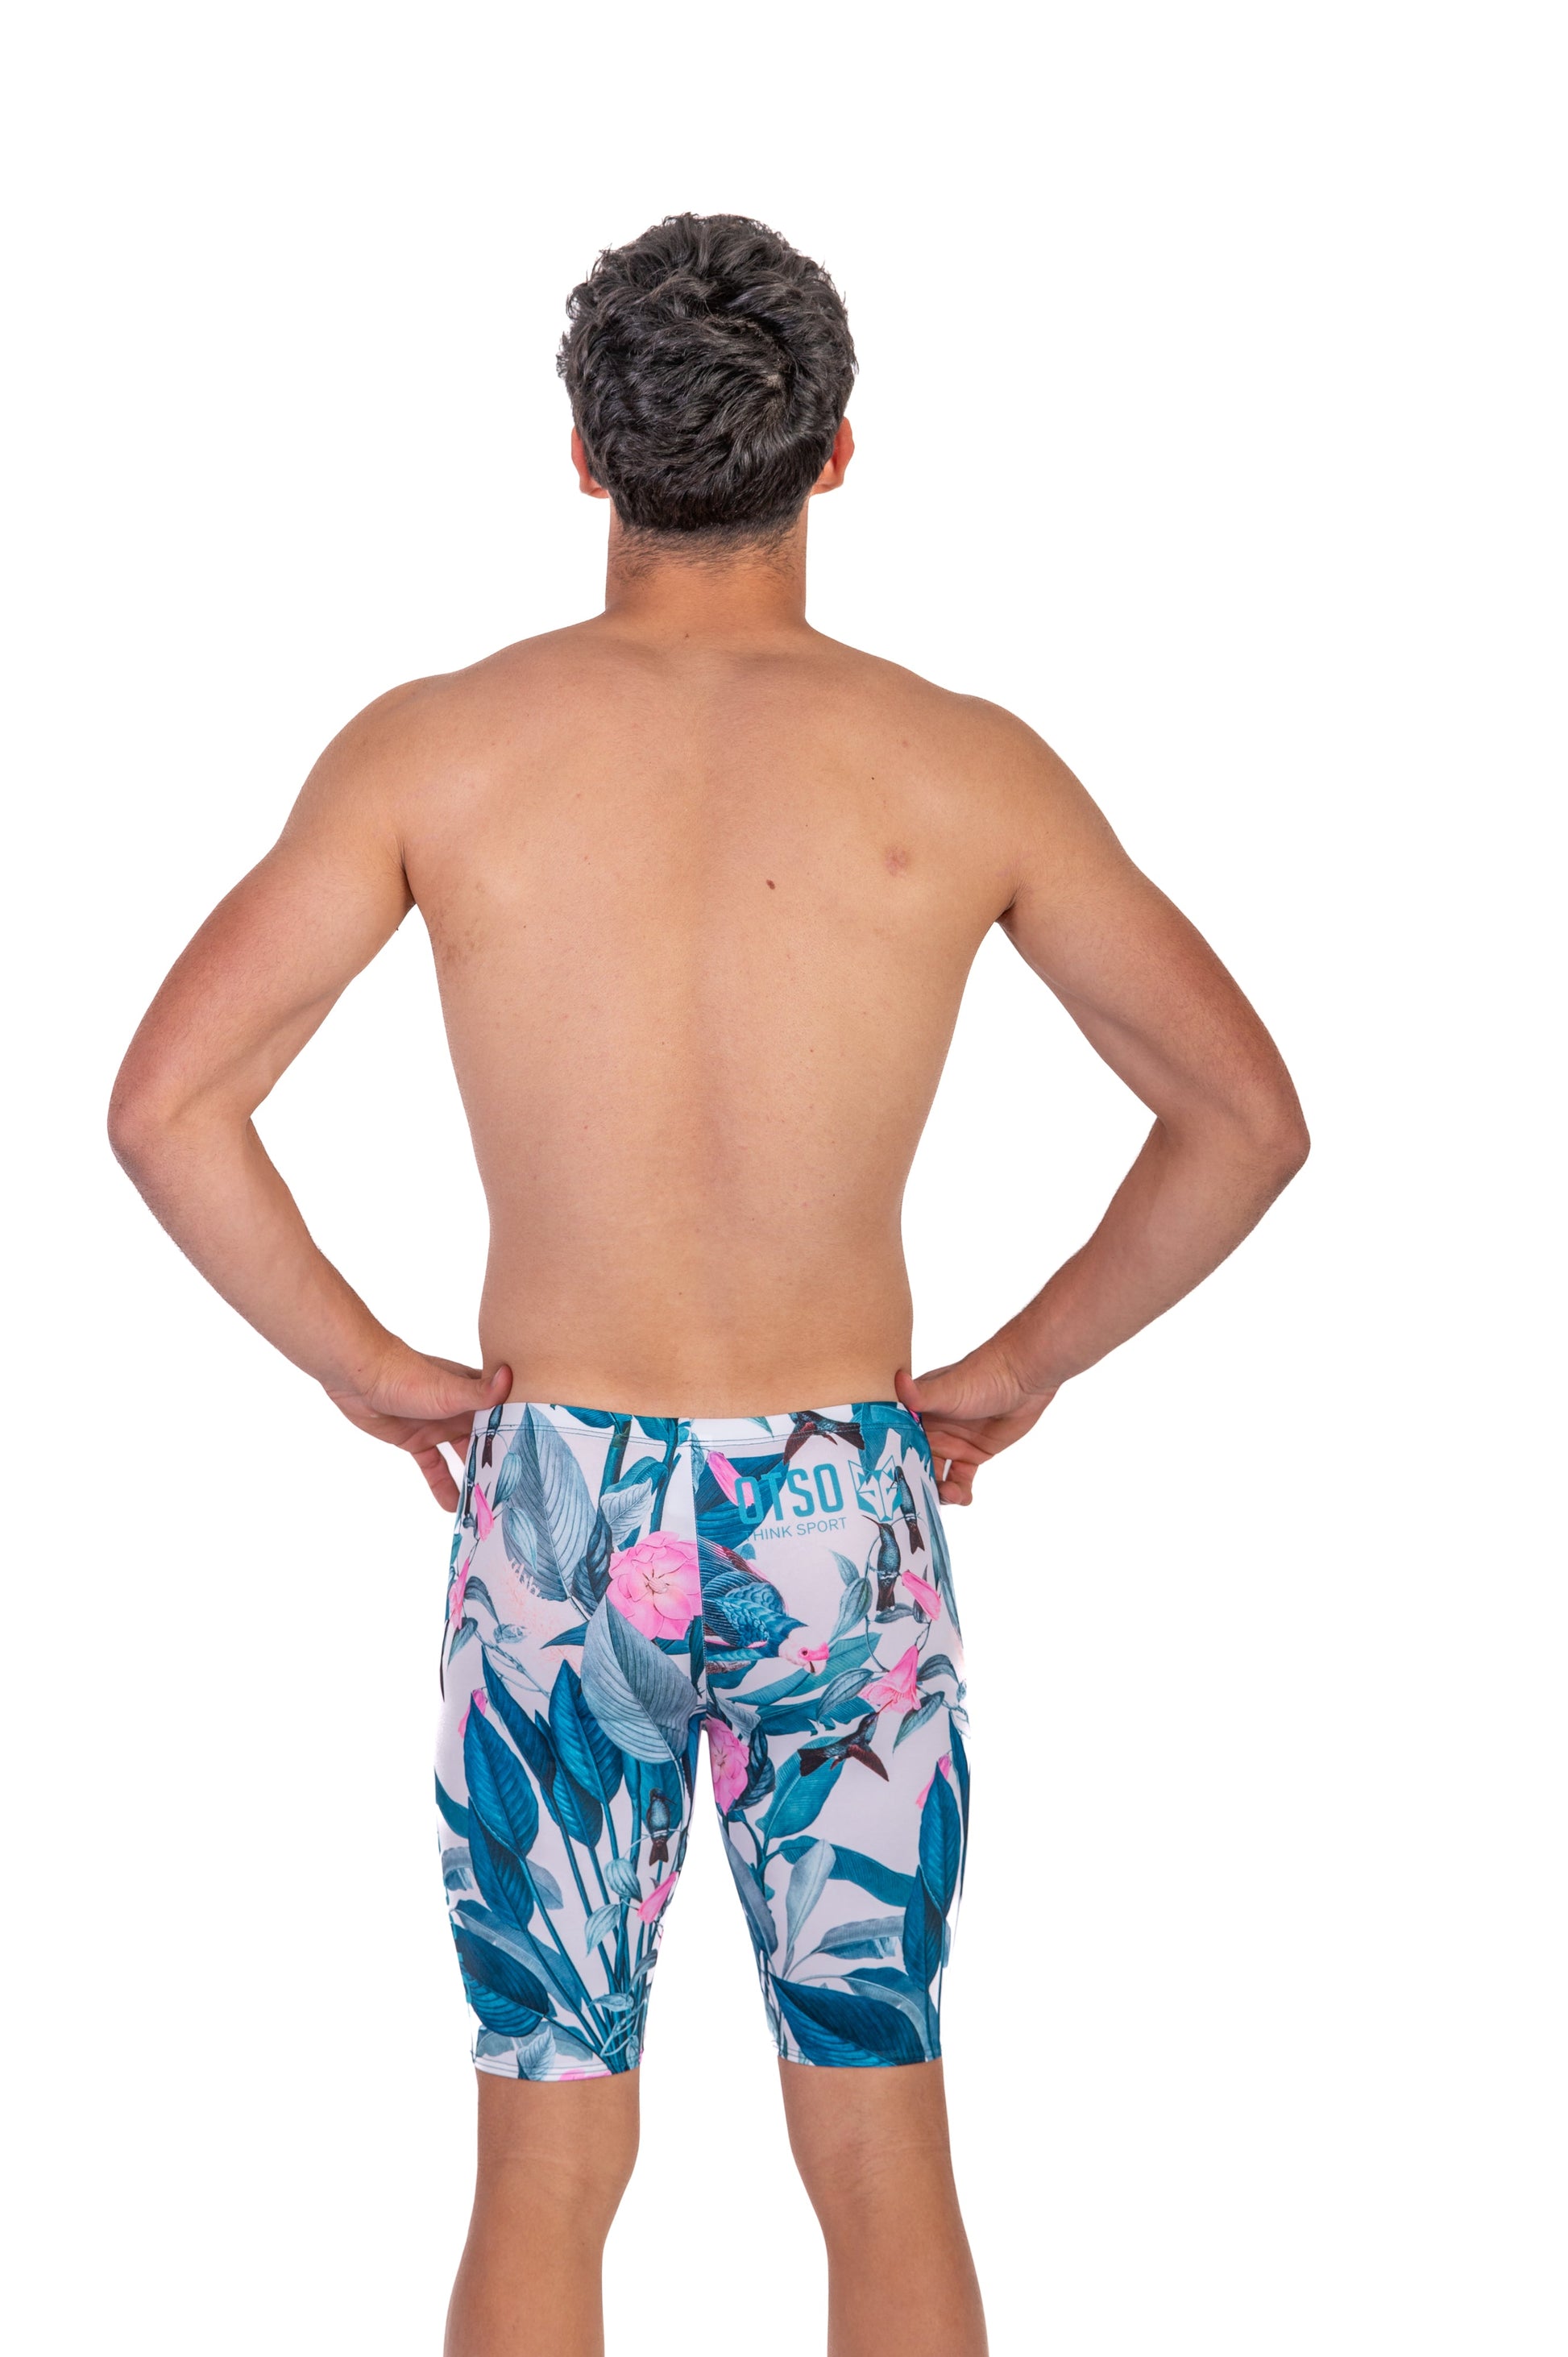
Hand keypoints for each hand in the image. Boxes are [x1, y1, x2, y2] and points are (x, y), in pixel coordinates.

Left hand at [324, 1346, 512, 1508]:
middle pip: (487, 1440)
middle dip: (499, 1463)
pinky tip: (454, 1507)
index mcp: (474, 1392)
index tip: (539, 1460)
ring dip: (474, 1478)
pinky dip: (443, 1485)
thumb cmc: (406, 1374)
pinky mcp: (416, 1440)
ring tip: (489, 1506)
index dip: (521, 1434)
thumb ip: (480, 1391)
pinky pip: (435, 1467)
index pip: (505, 1414)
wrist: (358, 1377)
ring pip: (463, 1456)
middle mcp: (460, 1409)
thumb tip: (511, 1377)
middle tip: (517, 1494)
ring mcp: (438, 1426)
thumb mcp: (448, 1389)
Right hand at [896, 1343, 1056, 1505]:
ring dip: (939, 1491)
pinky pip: (961, 1479)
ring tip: (950, 1494)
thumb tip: (898, 1380)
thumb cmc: (983, 1374)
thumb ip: (922, 1394)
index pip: (898, 1442)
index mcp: (916, 1413)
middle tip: (922, 1499)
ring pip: (937, 1476)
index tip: (891, 1482)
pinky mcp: (973, 1454)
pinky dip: (960, 1493)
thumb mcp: (949, 1388)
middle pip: (916, 1464)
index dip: (894, 1462)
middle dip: (917, 1482)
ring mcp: (952, 1444)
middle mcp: (931, 1430)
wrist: (1024, 1377)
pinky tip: (964, 1498)